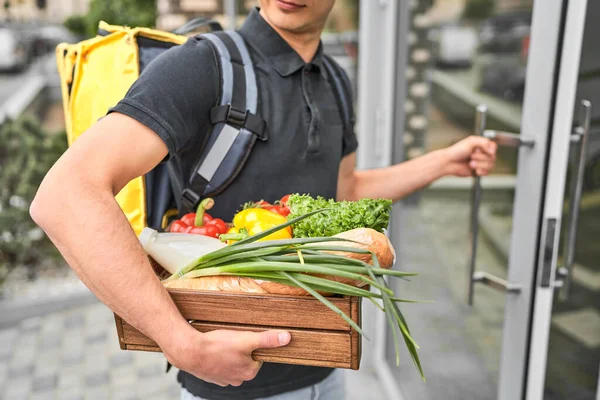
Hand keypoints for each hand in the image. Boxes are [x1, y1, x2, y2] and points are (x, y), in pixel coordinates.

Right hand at [164, 328, 290, 386]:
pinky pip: (219, 364)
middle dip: (240, 348)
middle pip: (245, 358)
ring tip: (221, 342)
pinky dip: (217, 356)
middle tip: (231, 338)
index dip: (252, 344)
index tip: (243, 337)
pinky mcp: (211, 376)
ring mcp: (223, 379)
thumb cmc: (217, 346)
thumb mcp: (246, 339)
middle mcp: (237, 379)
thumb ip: (267, 339)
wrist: (189, 351)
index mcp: (249, 372)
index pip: (258, 355)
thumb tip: (287, 338)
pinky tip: (212, 348)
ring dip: (228, 352)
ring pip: (231, 361)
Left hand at [443, 136, 496, 176]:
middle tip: (471, 156)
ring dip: (480, 165)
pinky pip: (486, 173)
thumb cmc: (456, 151)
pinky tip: (474, 169)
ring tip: (470, 163)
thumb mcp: (471, 141)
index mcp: (481, 145)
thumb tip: (492, 149)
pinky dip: (481, 171)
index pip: (493, 147)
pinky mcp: (478, 171)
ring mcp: (481, 163)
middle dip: (481, 158)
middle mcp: (482, 154)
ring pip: (490, 165)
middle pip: (493, 157)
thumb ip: (484, 142)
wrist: (449, 163)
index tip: (487, 151)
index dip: (491, 150)